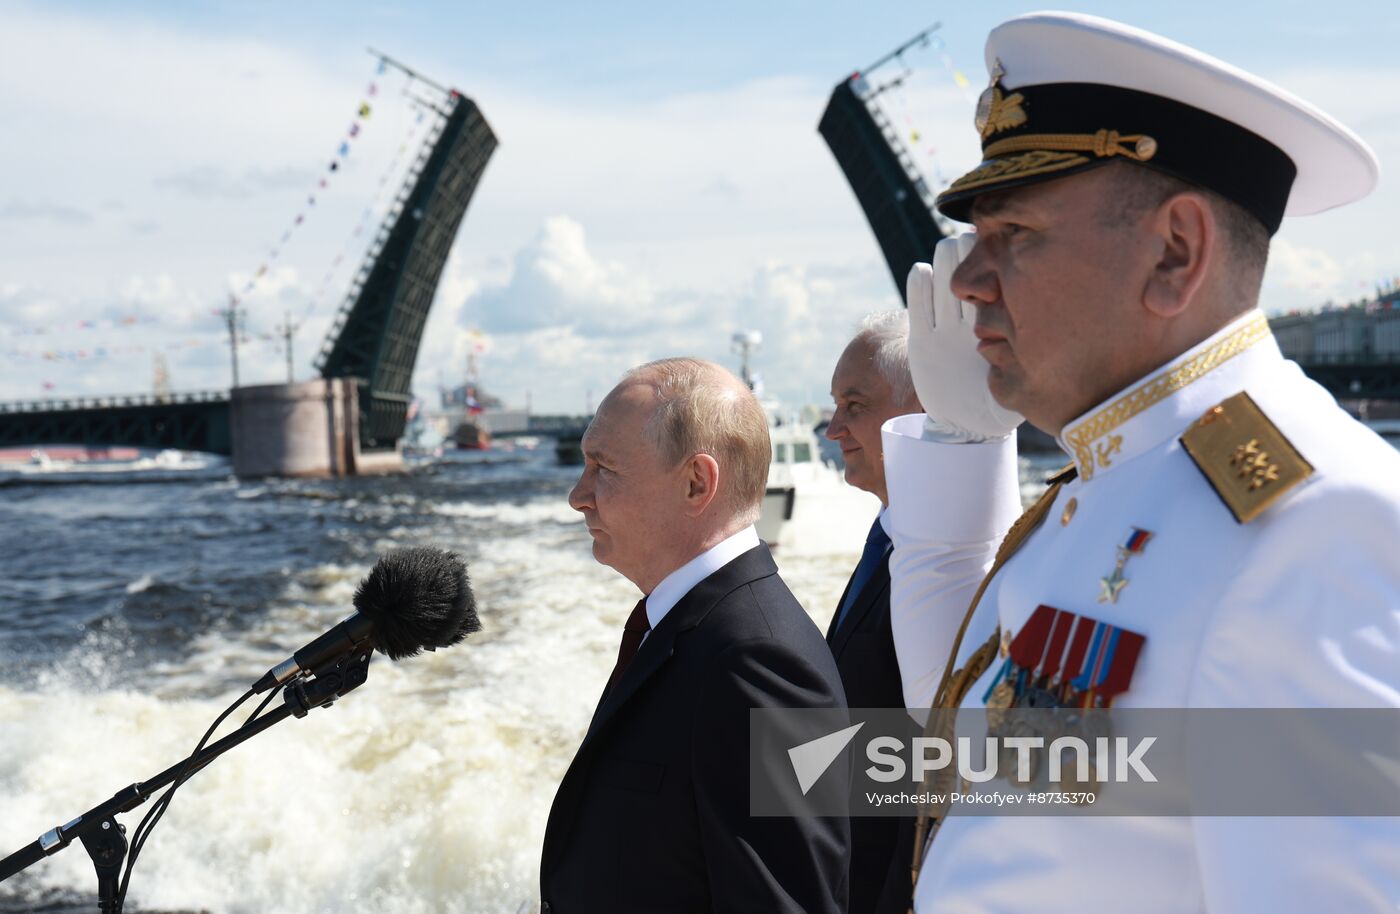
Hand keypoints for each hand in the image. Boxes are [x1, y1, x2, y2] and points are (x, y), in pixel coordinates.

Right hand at [906, 233, 1023, 441]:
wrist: (970, 425)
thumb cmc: (1007, 404)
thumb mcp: (1027, 380)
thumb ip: (1035, 358)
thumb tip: (1067, 335)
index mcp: (998, 320)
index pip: (999, 275)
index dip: (999, 255)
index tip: (1007, 245)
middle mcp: (973, 317)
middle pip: (971, 267)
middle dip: (972, 252)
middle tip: (977, 246)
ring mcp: (946, 326)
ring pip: (945, 277)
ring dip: (947, 261)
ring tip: (949, 256)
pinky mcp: (922, 340)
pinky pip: (918, 305)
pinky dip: (918, 285)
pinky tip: (922, 273)